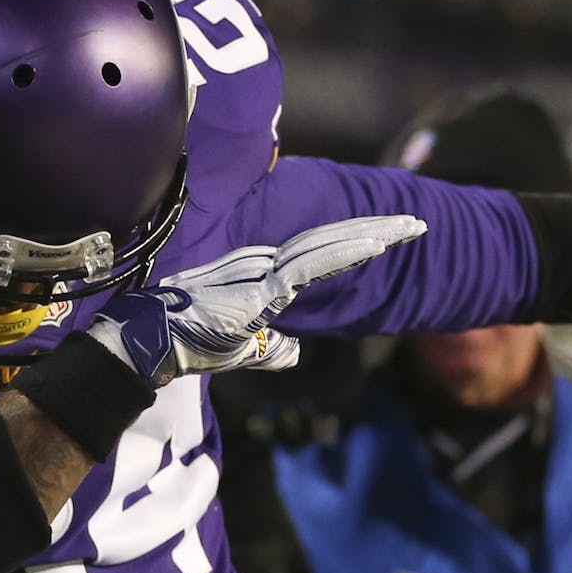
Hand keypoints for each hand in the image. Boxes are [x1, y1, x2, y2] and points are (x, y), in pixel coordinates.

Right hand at [88, 215, 426, 386]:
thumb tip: (294, 350)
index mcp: (265, 274)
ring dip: (371, 236)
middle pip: (331, 241)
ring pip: (327, 246)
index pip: (320, 253)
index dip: (356, 242)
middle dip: (377, 231)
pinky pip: (310, 267)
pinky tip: (375, 247)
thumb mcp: (242, 350)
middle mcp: (266, 263)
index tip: (392, 235)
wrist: (153, 346)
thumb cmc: (189, 344)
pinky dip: (343, 255)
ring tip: (409, 228)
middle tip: (418, 222)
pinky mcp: (260, 288)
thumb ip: (271, 349)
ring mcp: (263, 271)